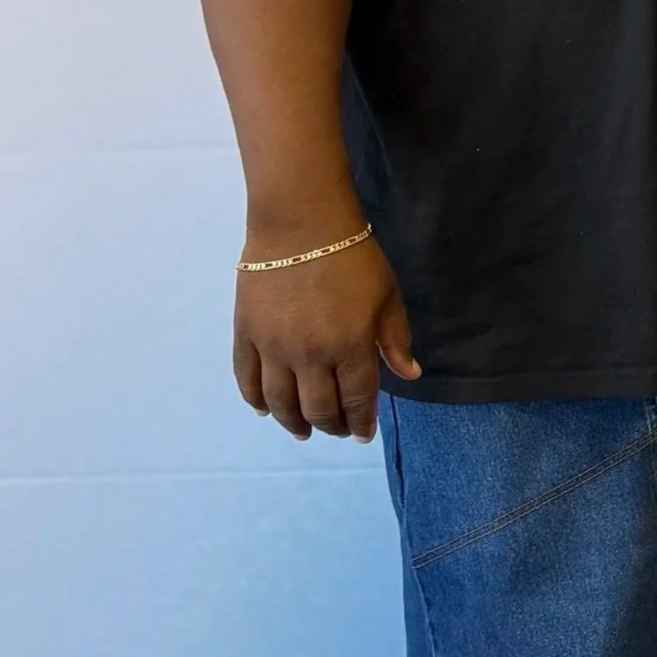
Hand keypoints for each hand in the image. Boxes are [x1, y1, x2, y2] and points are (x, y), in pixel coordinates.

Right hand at [232, 232, 420, 441]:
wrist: (301, 223)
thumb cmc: (353, 257)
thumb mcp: (388, 297)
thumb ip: (396, 340)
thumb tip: (409, 375)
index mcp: (351, 348)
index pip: (357, 401)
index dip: (361, 424)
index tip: (362, 434)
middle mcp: (311, 356)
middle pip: (318, 409)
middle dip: (331, 426)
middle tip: (335, 429)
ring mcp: (274, 347)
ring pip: (280, 403)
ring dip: (293, 423)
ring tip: (302, 430)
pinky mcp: (246, 334)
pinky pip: (247, 379)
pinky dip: (255, 401)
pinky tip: (265, 409)